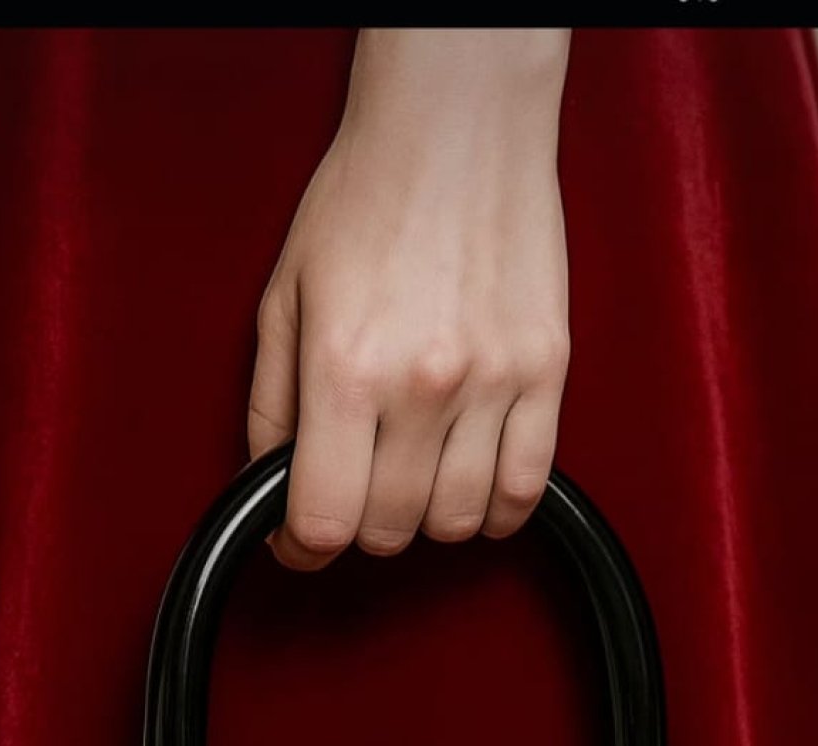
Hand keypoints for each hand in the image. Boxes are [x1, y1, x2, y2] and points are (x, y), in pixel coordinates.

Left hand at [248, 28, 571, 569]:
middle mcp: (423, 384)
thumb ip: (270, 406)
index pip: (324, 518)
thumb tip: (269, 489)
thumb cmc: (367, 196)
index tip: (299, 541)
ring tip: (413, 481)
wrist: (457, 125)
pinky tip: (472, 485)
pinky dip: (496, 510)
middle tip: (354, 491)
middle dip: (361, 525)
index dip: (302, 547)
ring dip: (427, 519)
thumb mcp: (284, 298)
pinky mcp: (547, 371)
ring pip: (458, 521)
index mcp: (346, 368)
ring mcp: (494, 381)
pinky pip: (526, 488)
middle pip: (390, 528)